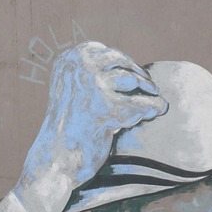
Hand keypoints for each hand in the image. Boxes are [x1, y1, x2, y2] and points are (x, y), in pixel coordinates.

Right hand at [11, 42, 167, 211]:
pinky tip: (157, 111)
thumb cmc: (67, 130)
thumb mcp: (75, 94)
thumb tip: (134, 72)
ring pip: (130, 80)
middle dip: (139, 76)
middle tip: (151, 88)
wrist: (55, 160)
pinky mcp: (104, 108)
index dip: (121, 62)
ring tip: (156, 100)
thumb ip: (95, 79)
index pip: (100, 51)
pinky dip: (151, 108)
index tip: (134, 72)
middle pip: (119, 62)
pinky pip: (139, 105)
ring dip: (147, 90)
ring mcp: (89, 86)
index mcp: (66, 62)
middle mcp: (76, 68)